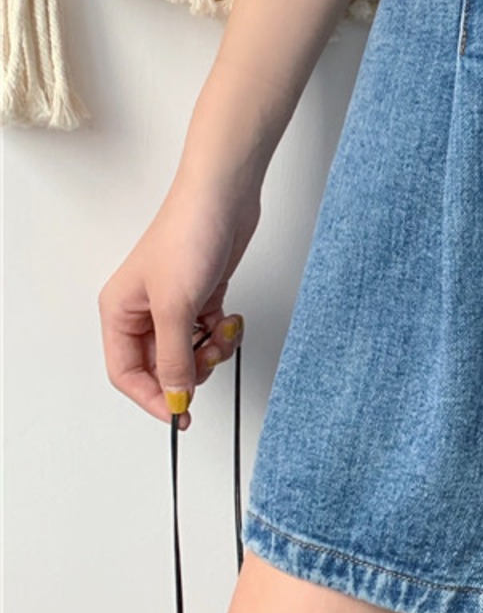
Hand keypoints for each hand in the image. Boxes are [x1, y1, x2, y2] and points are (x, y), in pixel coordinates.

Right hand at [98, 178, 259, 430]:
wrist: (224, 197)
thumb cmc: (188, 235)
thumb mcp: (176, 307)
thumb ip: (173, 358)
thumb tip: (175, 397)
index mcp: (120, 313)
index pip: (126, 373)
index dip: (152, 398)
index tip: (180, 414)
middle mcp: (143, 311)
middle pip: (160, 366)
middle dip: (189, 371)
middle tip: (210, 358)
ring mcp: (175, 303)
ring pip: (189, 352)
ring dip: (212, 351)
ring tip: (224, 331)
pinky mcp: (203, 295)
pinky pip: (210, 333)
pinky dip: (224, 333)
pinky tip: (232, 318)